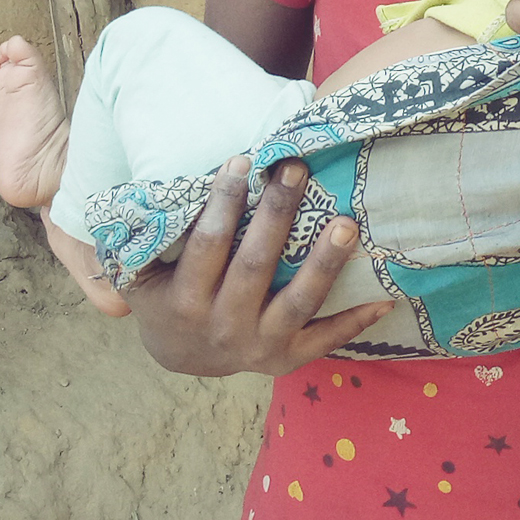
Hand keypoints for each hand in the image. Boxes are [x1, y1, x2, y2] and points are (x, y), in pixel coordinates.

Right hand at [123, 156, 391, 376]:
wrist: (183, 356)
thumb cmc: (165, 293)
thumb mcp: (139, 272)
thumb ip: (138, 239)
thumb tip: (133, 193)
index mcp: (184, 303)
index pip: (207, 246)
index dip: (223, 204)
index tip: (242, 161)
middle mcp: (223, 328)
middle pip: (256, 266)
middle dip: (277, 214)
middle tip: (297, 169)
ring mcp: (258, 346)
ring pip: (298, 302)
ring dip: (325, 263)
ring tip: (347, 224)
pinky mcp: (287, 359)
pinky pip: (326, 339)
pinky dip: (356, 320)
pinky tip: (386, 298)